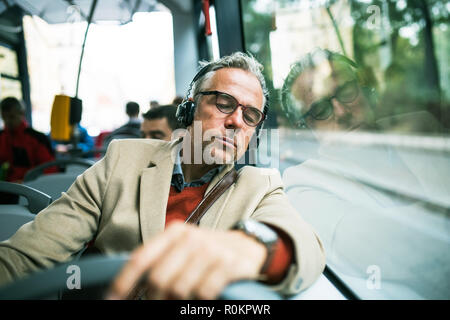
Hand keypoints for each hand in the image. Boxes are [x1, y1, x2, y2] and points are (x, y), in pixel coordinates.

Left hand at [107, 221, 266, 299]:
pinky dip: (200, 302)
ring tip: (186, 299)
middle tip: (161, 303)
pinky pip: (203, 293)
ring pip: (179, 289)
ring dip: (179, 302)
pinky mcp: (228, 264)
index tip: (112, 300)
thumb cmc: (211, 250)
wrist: (250, 246)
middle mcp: (191, 238)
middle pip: (158, 279)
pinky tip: (203, 298)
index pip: (141, 258)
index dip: (123, 282)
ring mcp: (211, 251)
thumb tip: (133, 285)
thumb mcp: (185, 247)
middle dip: (155, 298)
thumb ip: (161, 259)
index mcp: (175, 233)